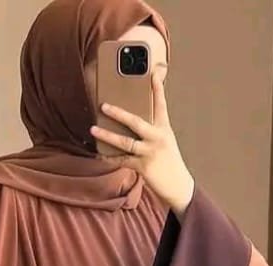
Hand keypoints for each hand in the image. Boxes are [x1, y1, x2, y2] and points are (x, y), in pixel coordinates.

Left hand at [90, 66, 195, 216]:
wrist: (178, 185)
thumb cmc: (169, 161)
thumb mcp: (165, 141)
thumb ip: (152, 129)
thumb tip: (133, 120)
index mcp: (164, 128)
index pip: (161, 104)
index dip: (157, 88)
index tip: (152, 73)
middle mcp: (157, 138)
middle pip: (136, 121)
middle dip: (118, 113)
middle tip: (104, 105)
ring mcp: (150, 152)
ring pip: (125, 142)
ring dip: (107, 136)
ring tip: (93, 129)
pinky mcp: (144, 167)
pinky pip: (122, 160)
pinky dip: (110, 157)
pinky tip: (99, 154)